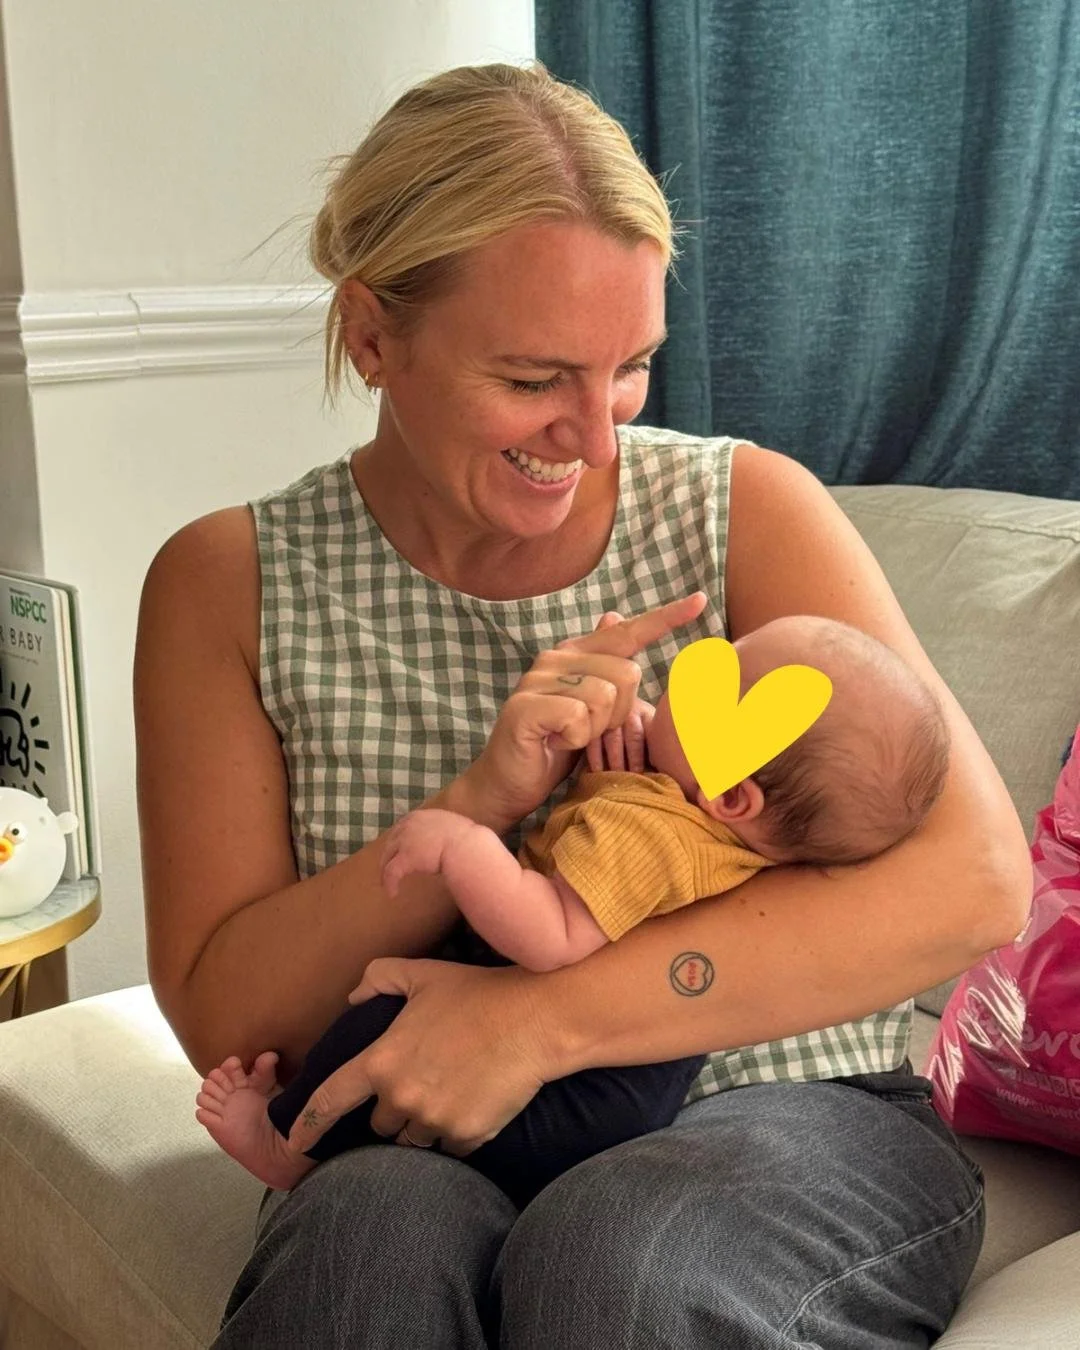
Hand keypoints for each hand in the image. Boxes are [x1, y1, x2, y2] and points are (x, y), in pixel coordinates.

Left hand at [285, 958, 552, 1157]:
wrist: (534, 1021)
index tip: (295, 1142)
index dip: (307, 1124)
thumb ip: (379, 977)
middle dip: (392, 1110)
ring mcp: (434, 1122)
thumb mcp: (422, 974)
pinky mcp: (466, 1137)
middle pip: (379, 1125)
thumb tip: (353, 997)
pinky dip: (452, 1137)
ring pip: (411, 1141)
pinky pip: (447, 1151)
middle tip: (419, 1086)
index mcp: (382, 1061)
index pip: (330, 1100)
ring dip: (419, 1127)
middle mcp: (401, 1098)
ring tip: (445, 1098)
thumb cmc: (477, 993)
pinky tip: (470, 1108)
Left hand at [381, 808, 477, 897]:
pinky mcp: (405, 858)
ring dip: (385, 871)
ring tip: (386, 884)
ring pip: (387, 857)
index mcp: (419, 817)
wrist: (465, 845)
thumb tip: (448, 836)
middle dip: (388, 856)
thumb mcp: (451, 826)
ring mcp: (405, 841)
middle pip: (391, 842)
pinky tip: (393, 894)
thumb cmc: (466, 838)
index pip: (401, 827)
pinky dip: (390, 883)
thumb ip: (442, 829)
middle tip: (387, 868)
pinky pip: (391, 872)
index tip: (398, 850)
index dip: (398, 840)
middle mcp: (408, 826)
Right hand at [463, 592, 705, 829]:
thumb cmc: (555, 747)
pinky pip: (578, 717)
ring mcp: (536, 680)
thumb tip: (616, 617)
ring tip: (569, 737)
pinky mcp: (525, 707)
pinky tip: (556, 743)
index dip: (665, 617)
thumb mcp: (591, 710)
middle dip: (618, 714)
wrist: (509, 783)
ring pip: (604, 697)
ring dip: (596, 730)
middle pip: (627, 673)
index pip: (627, 632)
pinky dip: (576, 740)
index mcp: (574, 654)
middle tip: (588, 731)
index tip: (700, 601)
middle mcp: (554, 659)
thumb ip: (606, 670)